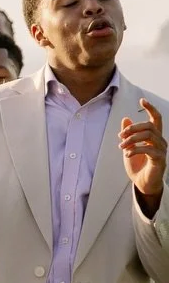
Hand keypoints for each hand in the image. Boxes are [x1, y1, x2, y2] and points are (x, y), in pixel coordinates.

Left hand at [121, 98, 165, 213]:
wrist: (142, 182)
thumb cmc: (137, 165)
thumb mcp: (129, 147)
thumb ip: (128, 134)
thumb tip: (125, 119)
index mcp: (154, 136)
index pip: (156, 118)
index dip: (150, 108)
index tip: (142, 100)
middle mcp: (160, 141)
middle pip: (149, 125)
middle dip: (132, 128)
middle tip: (120, 136)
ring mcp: (162, 150)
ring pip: (148, 135)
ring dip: (131, 139)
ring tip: (122, 147)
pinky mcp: (160, 159)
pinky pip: (148, 149)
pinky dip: (135, 149)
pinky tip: (126, 154)